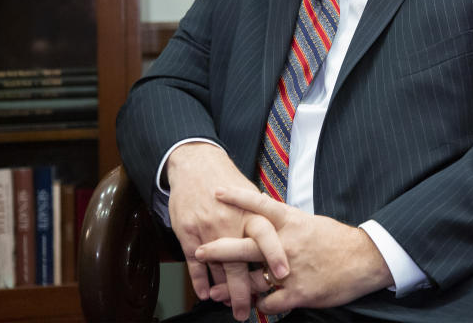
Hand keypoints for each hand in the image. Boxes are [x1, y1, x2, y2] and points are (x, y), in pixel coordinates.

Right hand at [166, 143, 287, 320]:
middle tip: (248, 311)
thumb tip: (285, 233)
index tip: (283, 274)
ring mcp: (207, 229)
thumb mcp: (251, 192)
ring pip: (217, 267)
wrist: (195, 165)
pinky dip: (199, 281)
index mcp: (249, 210)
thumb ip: (265, 215)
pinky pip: (194, 263)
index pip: (265, 235)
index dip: (274, 255)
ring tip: (231, 307)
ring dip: (223, 290)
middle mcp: (229, 222)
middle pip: (238, 261)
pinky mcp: (188, 234)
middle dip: (243, 290)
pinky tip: (205, 294)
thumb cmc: (227, 179)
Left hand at [196, 185, 393, 314]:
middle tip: (199, 251)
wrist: (365, 259)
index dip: (237, 198)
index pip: (260, 206)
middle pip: (246, 245)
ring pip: (253, 280)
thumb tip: (265, 210)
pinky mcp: (299, 292)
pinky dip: (261, 305)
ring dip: (232, 288)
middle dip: (219, 249)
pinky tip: (255, 306)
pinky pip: (271, 302)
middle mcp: (287, 244)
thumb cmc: (337, 240)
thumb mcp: (310, 223)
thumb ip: (286, 220)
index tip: (217, 193)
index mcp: (292, 222)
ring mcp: (291, 269)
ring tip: (215, 292)